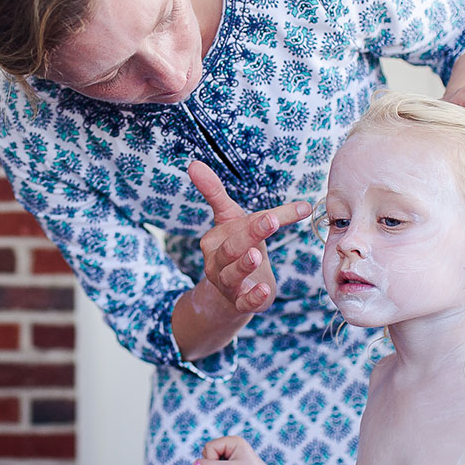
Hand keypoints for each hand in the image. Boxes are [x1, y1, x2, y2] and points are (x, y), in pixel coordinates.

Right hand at [188, 161, 310, 313]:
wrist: (233, 290)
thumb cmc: (237, 247)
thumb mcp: (233, 220)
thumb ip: (220, 194)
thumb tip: (193, 162)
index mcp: (215, 238)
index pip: (232, 220)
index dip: (237, 208)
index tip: (236, 190)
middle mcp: (216, 259)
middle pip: (231, 247)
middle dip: (250, 234)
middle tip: (270, 221)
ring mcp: (226, 282)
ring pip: (232, 273)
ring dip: (244, 264)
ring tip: (256, 256)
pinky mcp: (240, 301)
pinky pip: (244, 301)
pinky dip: (253, 297)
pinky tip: (265, 290)